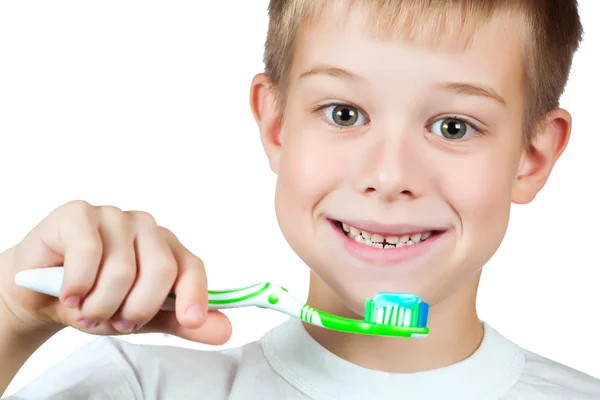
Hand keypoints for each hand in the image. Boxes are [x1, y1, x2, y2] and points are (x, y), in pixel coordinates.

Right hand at [0, 200, 231, 344]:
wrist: (40, 293)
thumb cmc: (95, 300)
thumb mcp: (140, 318)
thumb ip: (179, 322)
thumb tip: (225, 330)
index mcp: (167, 248)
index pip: (192, 266)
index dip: (195, 294)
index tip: (190, 320)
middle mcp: (146, 228)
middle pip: (161, 270)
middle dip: (136, 309)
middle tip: (116, 322)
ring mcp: (114, 216)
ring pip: (122, 269)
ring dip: (100, 305)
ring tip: (86, 310)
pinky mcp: (79, 213)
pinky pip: (88, 254)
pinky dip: (77, 286)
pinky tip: (68, 294)